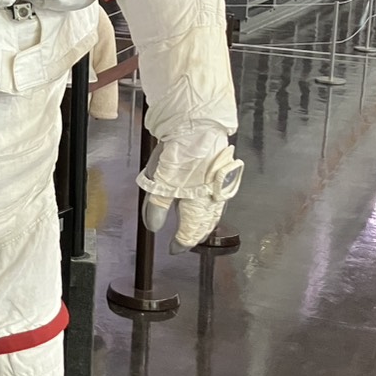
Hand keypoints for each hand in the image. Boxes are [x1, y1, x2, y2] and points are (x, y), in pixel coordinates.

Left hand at [137, 132, 242, 251]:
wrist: (199, 125)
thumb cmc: (180, 153)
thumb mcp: (160, 181)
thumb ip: (157, 207)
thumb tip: (154, 227)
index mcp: (198, 204)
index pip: (191, 231)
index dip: (181, 242)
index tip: (174, 249)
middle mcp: (212, 198)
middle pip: (206, 224)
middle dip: (197, 234)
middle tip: (188, 240)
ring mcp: (219, 185)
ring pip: (214, 212)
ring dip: (206, 222)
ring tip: (199, 227)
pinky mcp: (222, 173)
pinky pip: (218, 198)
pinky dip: (212, 207)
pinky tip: (208, 203)